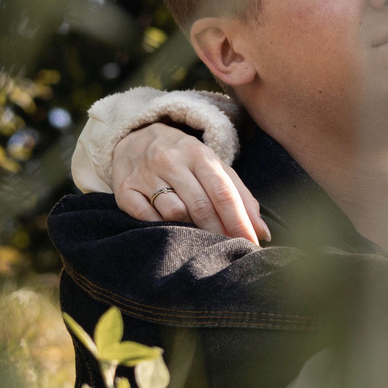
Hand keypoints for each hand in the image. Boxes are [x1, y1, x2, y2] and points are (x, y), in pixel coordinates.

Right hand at [113, 123, 268, 244]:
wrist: (134, 137)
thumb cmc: (183, 159)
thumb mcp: (212, 166)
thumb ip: (239, 195)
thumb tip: (262, 232)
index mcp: (198, 154)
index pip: (223, 192)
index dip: (239, 221)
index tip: (251, 243)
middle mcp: (170, 160)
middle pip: (200, 205)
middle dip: (219, 232)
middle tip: (230, 250)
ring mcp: (145, 174)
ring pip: (174, 213)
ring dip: (191, 230)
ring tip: (199, 238)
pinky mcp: (125, 189)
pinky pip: (145, 218)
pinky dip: (161, 228)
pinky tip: (170, 231)